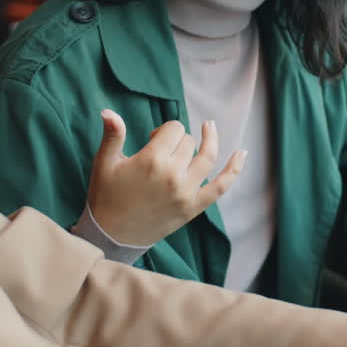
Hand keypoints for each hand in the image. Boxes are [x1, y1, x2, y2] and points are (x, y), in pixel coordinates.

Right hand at [86, 110, 244, 246]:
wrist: (112, 235)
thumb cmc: (106, 196)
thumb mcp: (104, 163)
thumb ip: (112, 135)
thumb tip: (108, 111)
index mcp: (151, 160)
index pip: (173, 129)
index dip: (164, 130)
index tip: (153, 140)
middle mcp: (172, 175)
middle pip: (188, 142)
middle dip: (177, 141)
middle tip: (161, 152)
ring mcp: (186, 192)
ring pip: (206, 156)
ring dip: (210, 140)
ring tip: (209, 128)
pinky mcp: (193, 208)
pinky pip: (220, 186)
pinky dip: (234, 170)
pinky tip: (242, 153)